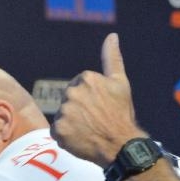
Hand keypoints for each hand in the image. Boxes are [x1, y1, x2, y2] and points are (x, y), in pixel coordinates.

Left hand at [51, 33, 144, 167]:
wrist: (121, 145)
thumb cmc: (122, 114)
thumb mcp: (120, 83)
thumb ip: (112, 58)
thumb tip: (112, 36)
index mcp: (86, 78)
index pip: (78, 87)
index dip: (89, 100)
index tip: (100, 109)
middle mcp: (72, 93)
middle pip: (68, 101)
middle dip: (79, 110)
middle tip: (95, 121)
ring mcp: (64, 112)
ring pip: (63, 117)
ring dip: (72, 124)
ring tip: (89, 130)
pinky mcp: (58, 130)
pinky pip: (57, 132)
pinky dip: (66, 137)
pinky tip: (80, 139)